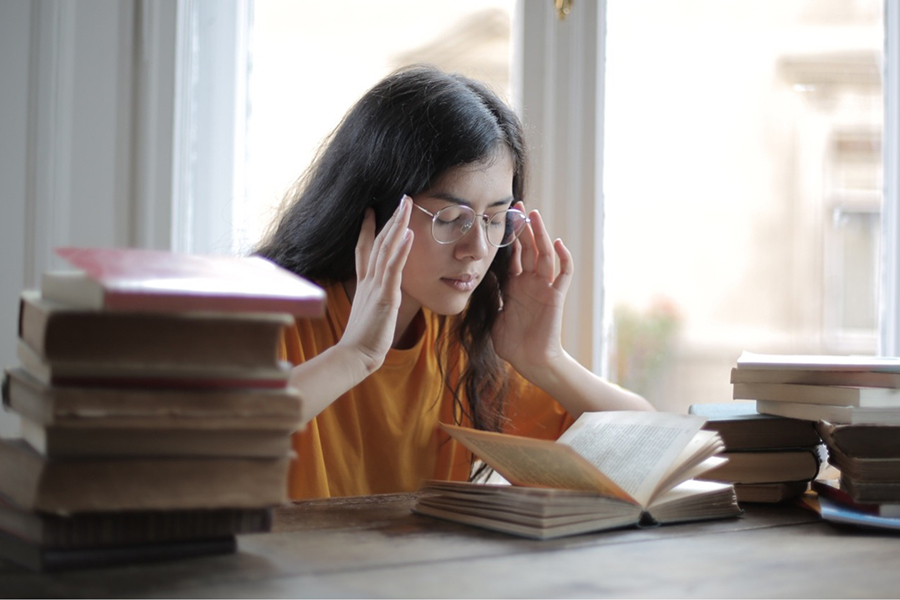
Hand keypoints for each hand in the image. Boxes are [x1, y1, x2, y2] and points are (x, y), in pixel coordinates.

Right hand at [338, 195, 413, 372]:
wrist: (354, 355)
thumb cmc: (363, 340)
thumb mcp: (369, 313)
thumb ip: (373, 300)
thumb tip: (379, 297)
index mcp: (365, 283)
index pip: (364, 249)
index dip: (368, 229)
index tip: (371, 210)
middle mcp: (369, 280)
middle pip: (378, 242)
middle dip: (390, 218)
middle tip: (401, 198)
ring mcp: (376, 286)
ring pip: (386, 249)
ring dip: (397, 225)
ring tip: (406, 205)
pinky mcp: (385, 297)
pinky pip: (393, 269)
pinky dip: (401, 250)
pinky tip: (408, 234)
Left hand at [491, 205, 573, 374]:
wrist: (528, 360)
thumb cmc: (511, 341)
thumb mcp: (492, 313)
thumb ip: (488, 294)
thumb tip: (475, 276)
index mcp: (515, 284)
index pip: (513, 254)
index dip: (509, 236)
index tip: (501, 217)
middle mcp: (530, 282)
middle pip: (529, 248)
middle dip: (524, 227)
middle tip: (519, 206)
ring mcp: (544, 287)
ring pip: (545, 255)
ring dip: (541, 234)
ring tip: (534, 215)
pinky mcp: (556, 297)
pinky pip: (563, 275)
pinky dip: (564, 258)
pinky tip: (558, 243)